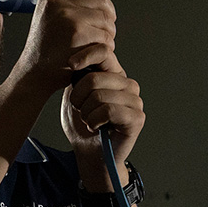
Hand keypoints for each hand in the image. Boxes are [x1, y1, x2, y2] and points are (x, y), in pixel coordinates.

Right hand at [14, 0, 115, 95]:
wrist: (35, 72)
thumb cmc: (45, 46)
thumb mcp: (48, 12)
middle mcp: (57, 0)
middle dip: (107, 13)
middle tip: (100, 28)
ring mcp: (68, 16)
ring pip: (107, 17)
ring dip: (108, 32)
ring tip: (95, 41)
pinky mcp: (78, 34)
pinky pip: (106, 35)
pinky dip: (106, 46)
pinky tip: (94, 51)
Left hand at [62, 52, 143, 180]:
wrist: (90, 154)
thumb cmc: (81, 126)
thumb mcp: (74, 97)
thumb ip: (77, 77)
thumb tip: (76, 61)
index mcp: (114, 75)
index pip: (103, 52)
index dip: (85, 55)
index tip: (70, 65)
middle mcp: (128, 84)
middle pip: (94, 78)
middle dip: (78, 98)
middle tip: (81, 111)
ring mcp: (135, 101)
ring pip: (99, 96)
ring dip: (86, 113)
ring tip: (90, 121)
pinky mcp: (137, 118)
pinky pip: (108, 111)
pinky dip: (95, 121)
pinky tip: (97, 127)